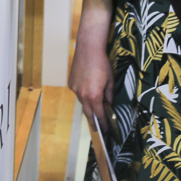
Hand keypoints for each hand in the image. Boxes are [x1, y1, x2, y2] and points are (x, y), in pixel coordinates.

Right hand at [70, 12, 114, 128]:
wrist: (88, 49)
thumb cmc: (102, 64)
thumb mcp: (110, 81)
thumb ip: (109, 96)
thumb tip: (108, 105)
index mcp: (94, 96)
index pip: (99, 115)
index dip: (104, 123)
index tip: (106, 130)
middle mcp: (82, 95)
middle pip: (88, 113)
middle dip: (93, 122)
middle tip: (98, 129)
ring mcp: (75, 89)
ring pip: (82, 103)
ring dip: (88, 107)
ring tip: (94, 110)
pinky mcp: (71, 83)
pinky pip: (78, 93)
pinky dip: (83, 95)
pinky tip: (87, 91)